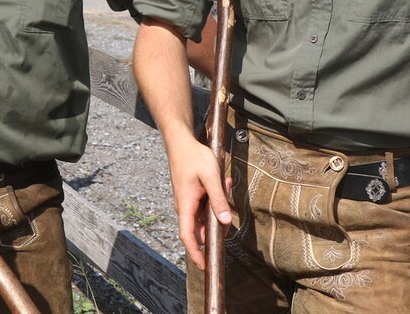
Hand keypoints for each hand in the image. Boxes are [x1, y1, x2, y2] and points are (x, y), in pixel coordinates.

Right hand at [168, 135, 231, 269]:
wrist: (181, 142)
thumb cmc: (194, 157)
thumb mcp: (210, 177)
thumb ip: (218, 199)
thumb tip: (225, 221)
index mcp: (185, 205)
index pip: (188, 236)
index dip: (195, 253)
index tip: (204, 266)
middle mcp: (184, 207)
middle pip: (200, 228)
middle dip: (217, 224)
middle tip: (229, 212)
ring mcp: (187, 202)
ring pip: (205, 215)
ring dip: (218, 206)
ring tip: (224, 184)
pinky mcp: (191, 196)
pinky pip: (205, 205)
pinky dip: (216, 198)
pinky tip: (222, 182)